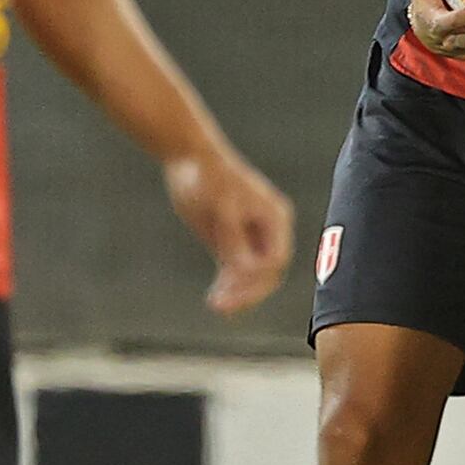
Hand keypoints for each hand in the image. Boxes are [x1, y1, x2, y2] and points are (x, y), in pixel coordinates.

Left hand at [165, 143, 294, 314]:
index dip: (259, 278)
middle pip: (267, 273)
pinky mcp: (231, 242)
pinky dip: (227, 286)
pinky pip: (234, 272)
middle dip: (247, 292)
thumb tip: (245, 270)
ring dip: (236, 293)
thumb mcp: (221, 206)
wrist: (189, 158)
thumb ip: (233, 238)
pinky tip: (214, 298)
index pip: (276, 259)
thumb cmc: (208, 176)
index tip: (235, 287)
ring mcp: (250, 237)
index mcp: (275, 217)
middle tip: (223, 307)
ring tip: (216, 305)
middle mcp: (268, 230)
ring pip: (251, 277)